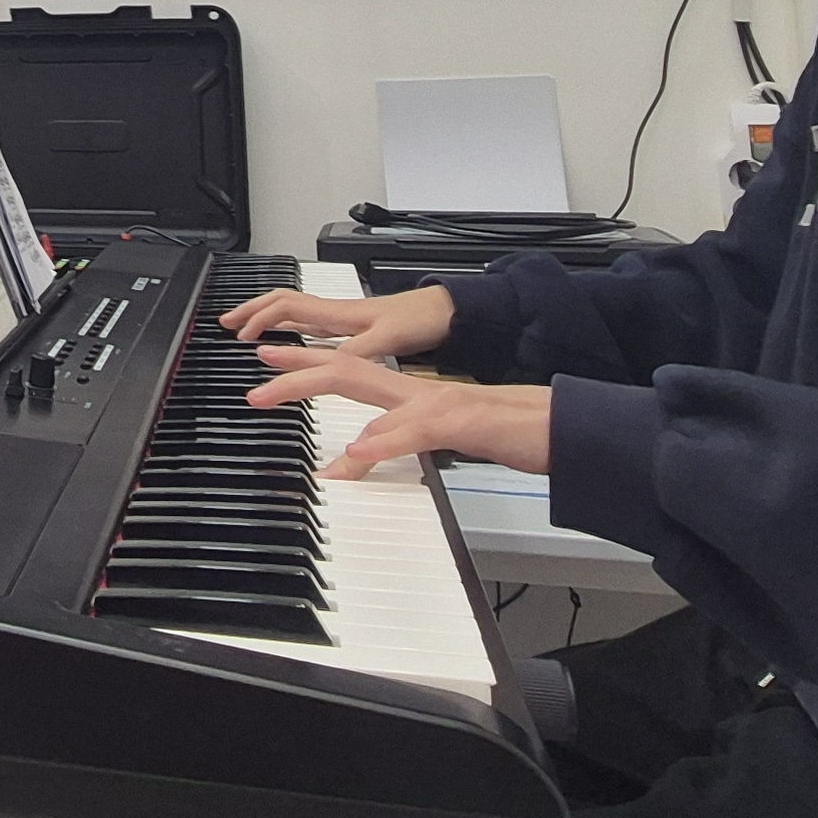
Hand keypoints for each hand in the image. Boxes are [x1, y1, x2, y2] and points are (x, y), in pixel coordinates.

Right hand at [218, 281, 455, 365]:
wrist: (445, 311)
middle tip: (226, 324)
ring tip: (245, 331)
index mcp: (337, 314)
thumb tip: (323, 365)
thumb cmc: (419, 321)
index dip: (258, 318)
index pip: (285, 307)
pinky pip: (309, 322)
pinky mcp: (352, 326)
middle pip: (281, 303)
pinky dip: (288, 328)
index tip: (240, 337)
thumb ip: (354, 353)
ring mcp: (342, 318)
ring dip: (266, 318)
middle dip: (250, 311)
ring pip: (293, 311)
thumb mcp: (386, 342)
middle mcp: (335, 312)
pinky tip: (287, 340)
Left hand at [246, 363, 553, 478]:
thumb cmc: (508, 434)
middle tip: (255, 361)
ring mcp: (438, 404)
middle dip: (295, 364)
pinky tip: (353, 454)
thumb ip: (398, 446)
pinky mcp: (461, 424)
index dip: (307, 362)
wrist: (562, 427)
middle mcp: (418, 392)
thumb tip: (357, 459)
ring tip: (272, 394)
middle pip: (345, 366)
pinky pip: (412, 432)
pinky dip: (380, 441)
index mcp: (413, 396)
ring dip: (314, 386)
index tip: (269, 358)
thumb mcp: (442, 444)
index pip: (351, 369)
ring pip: (365, 387)